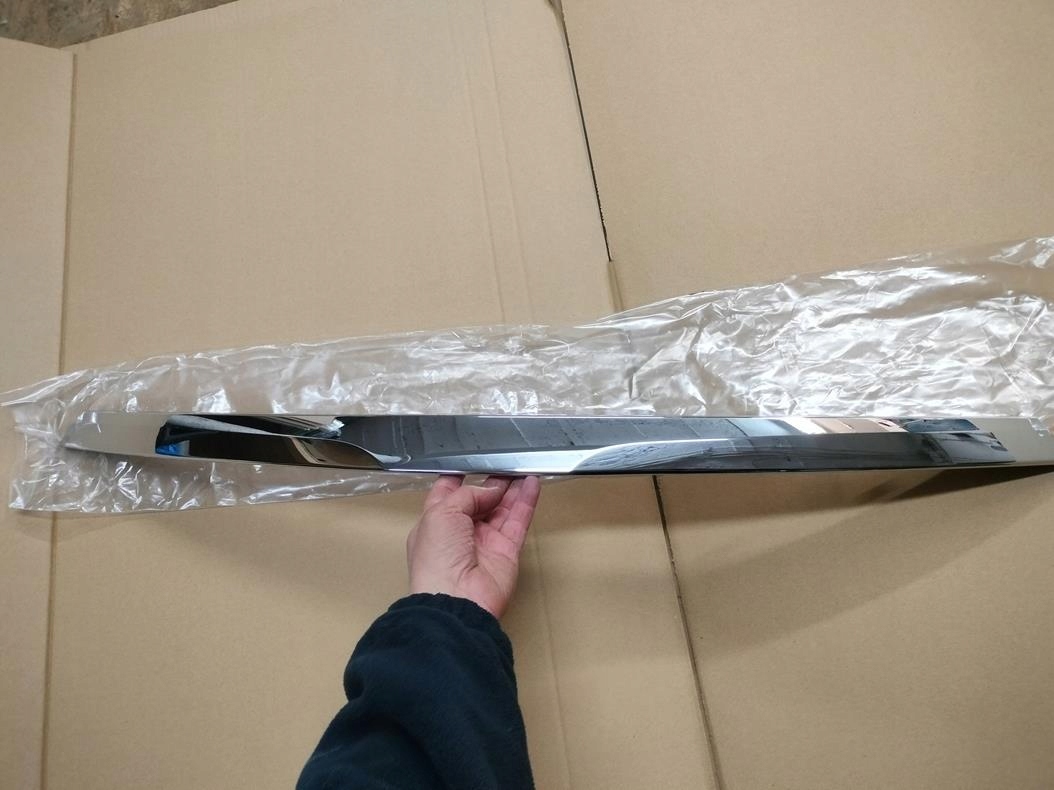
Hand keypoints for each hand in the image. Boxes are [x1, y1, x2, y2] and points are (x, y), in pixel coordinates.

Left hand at [407, 475, 540, 618]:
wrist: (456, 599)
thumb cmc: (437, 558)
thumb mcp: (442, 512)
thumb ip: (468, 494)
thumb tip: (491, 490)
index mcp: (435, 522)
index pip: (448, 493)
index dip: (460, 475)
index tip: (474, 457)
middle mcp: (460, 532)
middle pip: (479, 500)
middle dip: (491, 480)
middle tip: (505, 461)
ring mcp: (485, 542)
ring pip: (502, 508)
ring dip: (512, 487)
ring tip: (522, 465)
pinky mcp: (506, 551)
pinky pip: (518, 521)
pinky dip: (526, 502)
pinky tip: (532, 483)